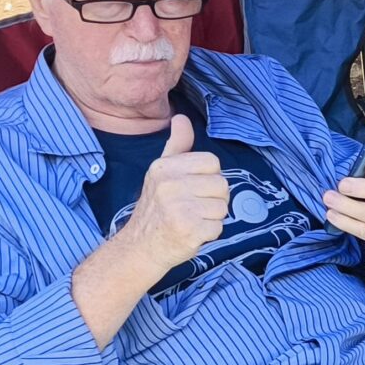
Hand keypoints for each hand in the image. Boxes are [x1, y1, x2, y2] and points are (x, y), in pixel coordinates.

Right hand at [117, 115, 229, 274]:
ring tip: (191, 219)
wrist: (141, 247)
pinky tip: (191, 233)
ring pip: (223, 207)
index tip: (192, 188)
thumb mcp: (162, 171)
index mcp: (165, 167)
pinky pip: (219, 227)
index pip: (212, 162)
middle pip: (222, 184)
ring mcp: (179, 208)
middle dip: (213, 199)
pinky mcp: (189, 230)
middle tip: (192, 207)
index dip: (208, 177)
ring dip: (212, 217)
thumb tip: (181, 117)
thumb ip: (177, 145)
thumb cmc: (157, 208)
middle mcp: (170, 185)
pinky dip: (209, 234)